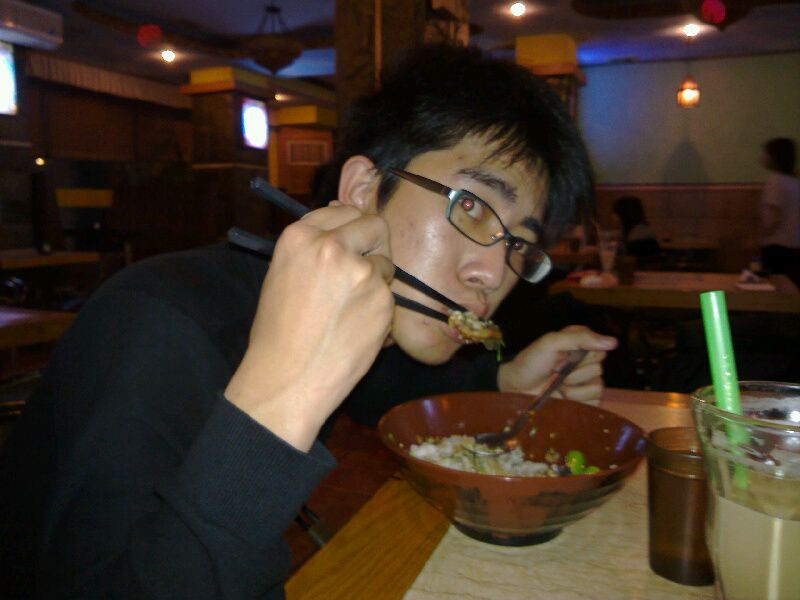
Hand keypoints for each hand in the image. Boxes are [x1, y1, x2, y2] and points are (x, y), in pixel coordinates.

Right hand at [225, 204, 393, 450]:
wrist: (287, 378)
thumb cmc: (278, 333)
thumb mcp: (284, 275)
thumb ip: (313, 248)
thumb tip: (344, 225)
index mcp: (300, 236)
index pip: (343, 211)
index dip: (351, 229)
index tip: (351, 243)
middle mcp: (332, 246)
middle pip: (375, 226)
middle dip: (374, 245)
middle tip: (363, 270)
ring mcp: (362, 272)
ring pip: (386, 264)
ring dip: (377, 282)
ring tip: (349, 310)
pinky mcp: (383, 300)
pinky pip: (390, 297)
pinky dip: (379, 310)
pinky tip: (356, 329)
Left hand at [497, 325, 616, 404]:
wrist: (515, 389)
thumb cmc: (530, 362)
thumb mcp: (551, 342)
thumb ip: (580, 338)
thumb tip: (613, 342)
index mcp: (580, 345)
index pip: (600, 348)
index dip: (582, 354)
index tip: (563, 355)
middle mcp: (586, 363)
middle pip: (598, 367)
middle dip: (574, 371)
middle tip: (556, 371)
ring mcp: (587, 383)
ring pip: (598, 385)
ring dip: (573, 386)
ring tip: (557, 384)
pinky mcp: (586, 402)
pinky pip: (595, 400)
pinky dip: (577, 399)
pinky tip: (563, 396)